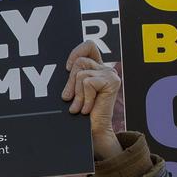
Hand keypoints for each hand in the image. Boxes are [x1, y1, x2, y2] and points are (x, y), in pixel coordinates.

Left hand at [61, 41, 122, 158]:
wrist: (93, 131)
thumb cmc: (81, 112)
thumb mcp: (73, 90)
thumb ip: (72, 77)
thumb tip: (64, 68)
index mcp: (96, 67)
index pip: (88, 46)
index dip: (76, 52)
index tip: (67, 68)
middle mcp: (105, 68)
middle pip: (79, 62)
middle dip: (70, 83)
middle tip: (69, 99)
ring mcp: (110, 74)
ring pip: (81, 74)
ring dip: (77, 94)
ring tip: (80, 107)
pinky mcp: (112, 82)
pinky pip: (88, 83)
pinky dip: (84, 98)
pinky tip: (87, 108)